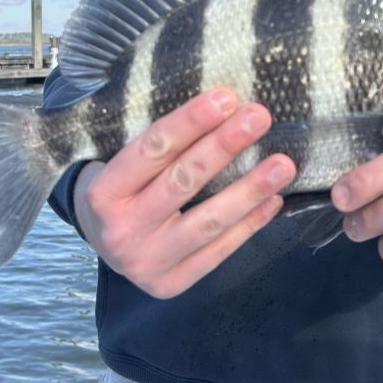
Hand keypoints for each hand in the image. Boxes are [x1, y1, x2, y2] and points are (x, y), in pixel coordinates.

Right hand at [73, 89, 295, 298]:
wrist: (99, 241)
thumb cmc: (119, 187)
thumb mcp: (120, 160)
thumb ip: (158, 142)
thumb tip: (222, 106)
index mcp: (104, 191)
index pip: (153, 148)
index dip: (191, 121)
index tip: (227, 97)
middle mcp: (121, 229)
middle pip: (183, 181)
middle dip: (225, 146)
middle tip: (260, 117)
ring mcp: (145, 263)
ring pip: (207, 222)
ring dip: (250, 190)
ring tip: (283, 165)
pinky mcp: (170, 284)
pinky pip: (218, 251)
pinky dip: (249, 224)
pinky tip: (273, 200)